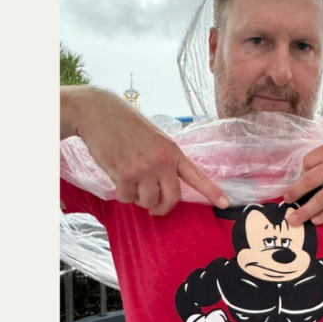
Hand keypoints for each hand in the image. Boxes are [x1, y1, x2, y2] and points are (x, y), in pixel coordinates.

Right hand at [65, 85, 226, 214]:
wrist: (97, 112)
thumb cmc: (122, 122)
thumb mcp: (151, 136)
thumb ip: (161, 157)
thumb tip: (159, 183)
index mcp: (171, 151)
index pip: (196, 176)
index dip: (211, 192)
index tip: (225, 204)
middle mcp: (161, 162)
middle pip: (172, 199)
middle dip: (162, 208)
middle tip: (155, 209)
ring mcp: (144, 169)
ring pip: (148, 201)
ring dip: (138, 199)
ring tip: (129, 183)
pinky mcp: (124, 174)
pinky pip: (127, 198)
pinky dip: (122, 194)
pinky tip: (116, 179)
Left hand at [282, 125, 322, 227]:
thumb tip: (317, 166)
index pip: (308, 161)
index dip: (303, 171)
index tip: (301, 179)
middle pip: (309, 180)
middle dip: (294, 193)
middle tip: (284, 201)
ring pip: (322, 198)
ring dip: (305, 210)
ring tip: (294, 218)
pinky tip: (317, 220)